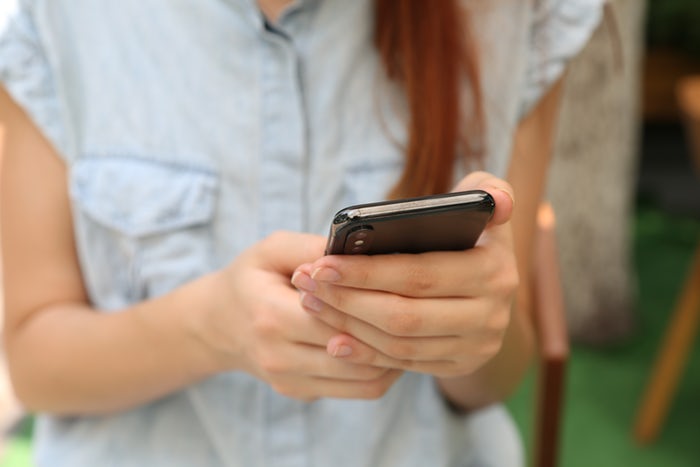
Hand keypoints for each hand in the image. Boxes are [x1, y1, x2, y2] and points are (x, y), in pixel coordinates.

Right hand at [193, 231, 401, 400]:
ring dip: (395, 356)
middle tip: (422, 309)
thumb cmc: (252, 278)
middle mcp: (279, 357)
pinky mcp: (301, 393)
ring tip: (413, 328)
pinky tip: (393, 345)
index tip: (404, 286)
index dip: (373, 303)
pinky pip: (357, 390)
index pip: (337, 317)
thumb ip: (312, 248)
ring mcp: (290, 381)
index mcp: (270, 316)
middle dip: (392, 331)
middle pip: (356, 352)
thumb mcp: (272, 249)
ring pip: (364, 379)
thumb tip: (360, 250)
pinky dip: (382, 370)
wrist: (219, 324)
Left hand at [291, 172, 517, 377]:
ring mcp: (477, 346)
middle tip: (307, 282)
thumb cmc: (471, 233)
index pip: (419, 275)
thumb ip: (487, 188)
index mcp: (494, 271)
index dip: (367, 272)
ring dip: (349, 326)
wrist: (490, 287)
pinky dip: (366, 352)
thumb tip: (497, 202)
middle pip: (403, 315)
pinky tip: (334, 338)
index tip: (322, 263)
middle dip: (347, 300)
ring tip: (312, 302)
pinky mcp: (459, 366)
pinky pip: (404, 364)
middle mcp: (491, 315)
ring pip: (399, 343)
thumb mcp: (483, 205)